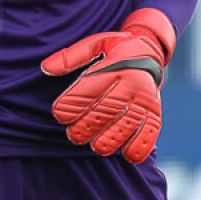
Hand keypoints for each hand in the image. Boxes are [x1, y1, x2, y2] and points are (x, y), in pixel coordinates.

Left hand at [41, 8, 174, 163]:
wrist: (150, 51)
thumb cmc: (115, 50)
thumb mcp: (93, 44)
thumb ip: (69, 57)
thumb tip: (45, 68)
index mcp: (116, 64)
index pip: (90, 88)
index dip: (72, 103)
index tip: (59, 114)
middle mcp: (133, 82)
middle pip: (107, 109)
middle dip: (87, 125)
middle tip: (73, 135)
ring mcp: (146, 99)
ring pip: (127, 124)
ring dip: (110, 139)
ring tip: (95, 146)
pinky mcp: (156, 111)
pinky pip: (151, 132)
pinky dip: (140, 146)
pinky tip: (126, 155)